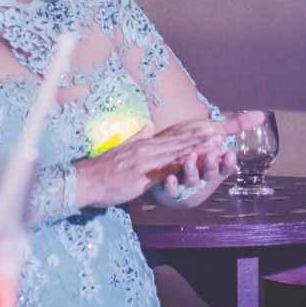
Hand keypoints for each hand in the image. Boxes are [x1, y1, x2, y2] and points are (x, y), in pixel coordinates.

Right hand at [74, 113, 257, 208]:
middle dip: (200, 139)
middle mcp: (146, 151)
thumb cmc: (103, 170)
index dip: (191, 134)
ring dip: (196, 150)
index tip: (209, 130)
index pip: (172, 138)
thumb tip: (149, 126)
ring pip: (175, 154)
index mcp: (143, 145)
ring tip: (214, 146)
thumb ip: (138, 137)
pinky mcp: (142, 177)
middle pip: (178, 143)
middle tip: (219, 134)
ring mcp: (144, 163)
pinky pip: (165, 172)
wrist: (86, 181)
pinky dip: (181, 167)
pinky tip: (194, 166)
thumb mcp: (123, 149)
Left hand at [148, 110, 260, 203]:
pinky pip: (172, 190)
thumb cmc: (194, 141)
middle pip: (209, 174)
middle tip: (210, 156)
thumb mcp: (214, 131)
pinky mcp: (170, 186)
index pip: (226, 167)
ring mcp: (186, 181)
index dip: (229, 162)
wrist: (167, 151)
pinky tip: (169, 178)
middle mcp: (202, 174)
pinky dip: (171, 186)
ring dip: (192, 172)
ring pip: (191, 181)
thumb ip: (236, 125)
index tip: (230, 153)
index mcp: (214, 163)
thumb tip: (261, 115)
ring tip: (190, 161)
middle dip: (211, 166)